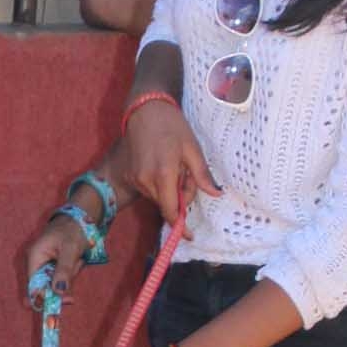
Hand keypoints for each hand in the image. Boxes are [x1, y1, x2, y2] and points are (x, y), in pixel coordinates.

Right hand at [25, 212, 99, 302]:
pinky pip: (61, 277)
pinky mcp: (52, 265)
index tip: (68, 300)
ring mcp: (44, 264)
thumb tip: (58, 292)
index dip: (47, 296)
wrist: (80, 218)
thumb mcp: (71, 249)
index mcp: (34, 256)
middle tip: (76, 266)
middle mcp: (35, 262)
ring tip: (77, 259)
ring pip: (55, 283)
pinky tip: (76, 260)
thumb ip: (64, 270)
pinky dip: (71, 271)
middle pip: (45, 286)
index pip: (34, 285)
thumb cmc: (73, 229)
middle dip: (63, 282)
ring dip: (69, 275)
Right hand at [120, 96, 216, 223]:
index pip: (171, 210)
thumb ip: (201, 174)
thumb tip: (215, 193)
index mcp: (164, 174)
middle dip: (180, 196)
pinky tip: (163, 165)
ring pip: (159, 197)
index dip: (180, 225)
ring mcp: (137, 180)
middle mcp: (147, 181)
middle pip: (167, 205)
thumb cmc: (172, 126)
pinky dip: (160, 184)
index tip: (188, 235)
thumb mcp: (192, 148)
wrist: (145, 111)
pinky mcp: (132, 177)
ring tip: (175, 164)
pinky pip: (150, 190)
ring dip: (170, 189)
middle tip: (187, 173)